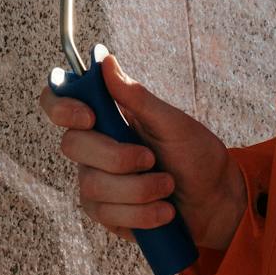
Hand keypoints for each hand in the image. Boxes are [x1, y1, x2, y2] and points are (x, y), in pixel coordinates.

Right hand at [38, 52, 246, 249]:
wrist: (216, 201)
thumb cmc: (195, 156)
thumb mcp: (172, 122)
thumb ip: (136, 96)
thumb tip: (104, 60)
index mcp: (107, 117)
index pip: (59, 103)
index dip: (61, 106)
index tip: (90, 116)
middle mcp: (94, 147)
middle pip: (72, 145)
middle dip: (116, 156)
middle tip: (151, 159)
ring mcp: (97, 181)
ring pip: (92, 185)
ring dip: (139, 189)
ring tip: (168, 186)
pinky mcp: (106, 213)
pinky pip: (107, 214)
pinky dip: (142, 214)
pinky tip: (164, 212)